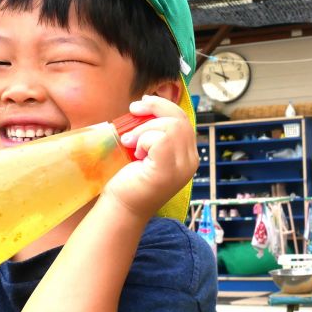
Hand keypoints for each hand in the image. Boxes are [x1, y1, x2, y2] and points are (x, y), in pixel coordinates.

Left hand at [106, 95, 198, 219]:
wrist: (121, 208)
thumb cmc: (129, 179)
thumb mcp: (146, 149)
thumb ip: (154, 132)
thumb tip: (147, 105)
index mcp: (187, 155)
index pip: (183, 120)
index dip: (164, 106)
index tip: (143, 103)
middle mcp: (190, 161)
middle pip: (180, 119)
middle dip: (155, 108)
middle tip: (132, 109)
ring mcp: (182, 167)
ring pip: (170, 126)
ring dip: (144, 128)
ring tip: (130, 143)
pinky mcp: (168, 170)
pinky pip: (160, 138)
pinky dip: (143, 139)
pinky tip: (135, 153)